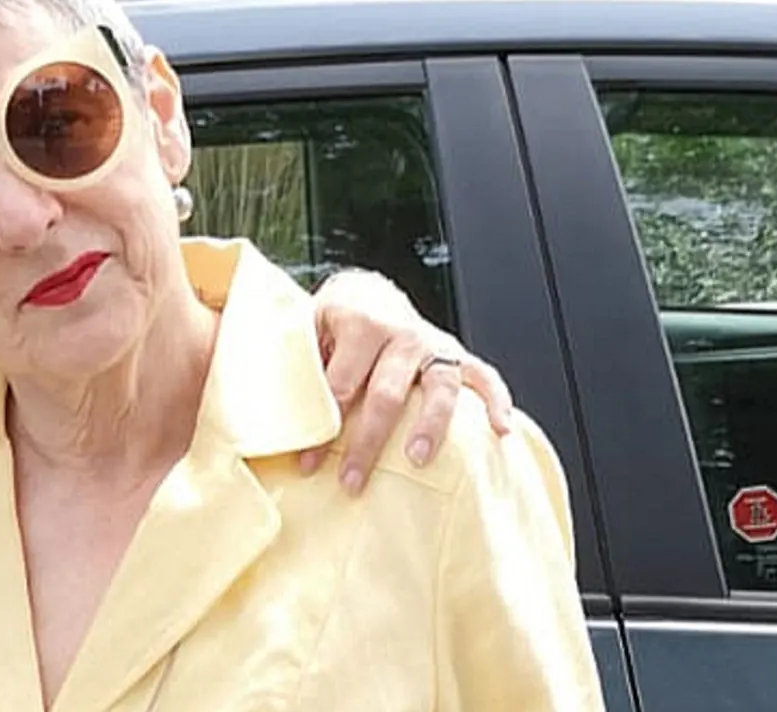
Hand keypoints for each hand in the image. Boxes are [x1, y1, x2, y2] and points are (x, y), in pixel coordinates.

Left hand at [300, 269, 513, 492]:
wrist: (367, 295)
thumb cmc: (331, 325)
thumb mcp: (307, 333)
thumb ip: (299, 368)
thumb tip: (276, 418)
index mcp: (359, 323)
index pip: (339, 384)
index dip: (320, 427)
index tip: (306, 463)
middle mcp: (401, 333)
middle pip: (386, 394)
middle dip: (367, 441)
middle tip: (351, 481)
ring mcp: (432, 345)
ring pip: (438, 389)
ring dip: (429, 427)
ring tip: (417, 460)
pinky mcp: (457, 356)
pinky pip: (483, 378)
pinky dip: (497, 401)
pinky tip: (501, 430)